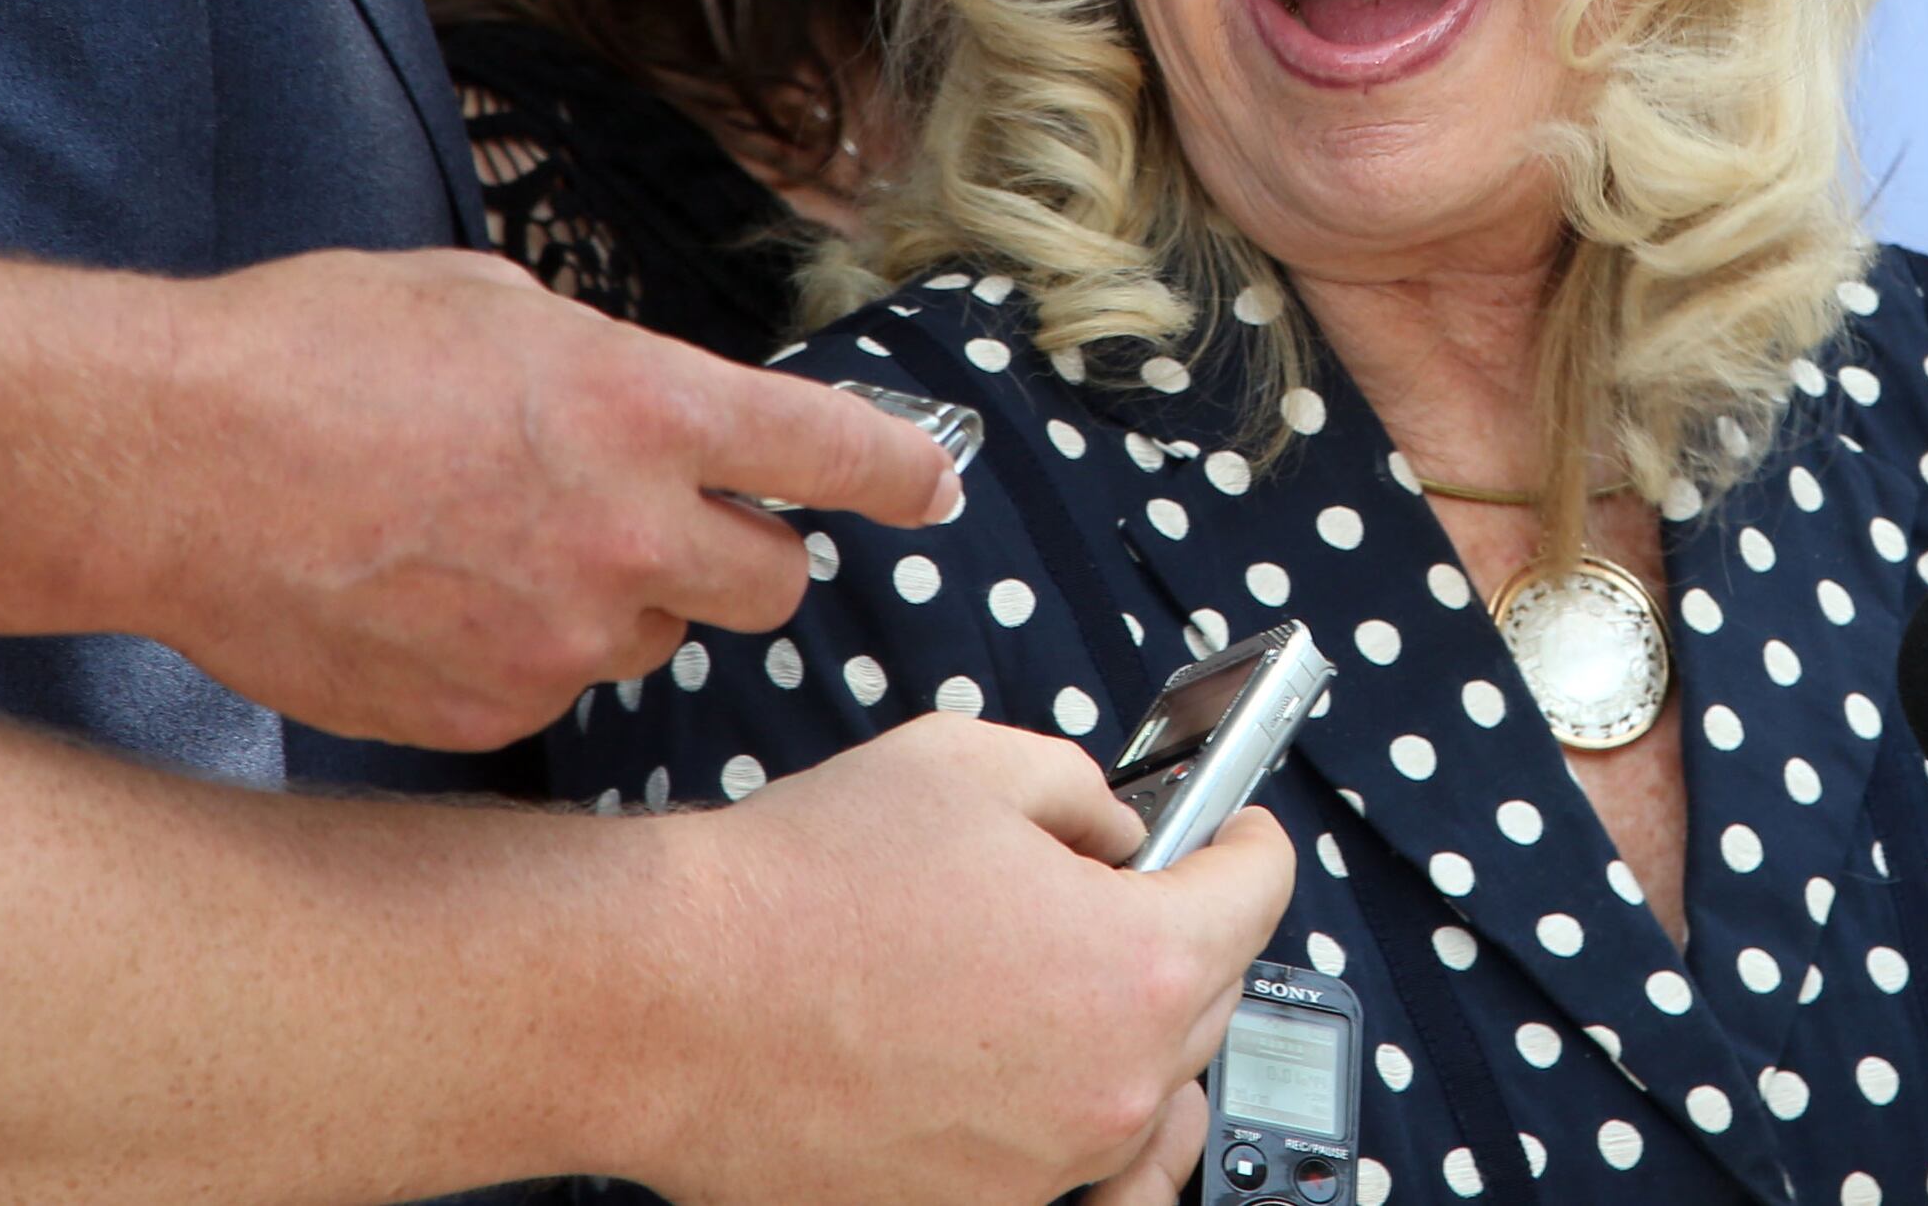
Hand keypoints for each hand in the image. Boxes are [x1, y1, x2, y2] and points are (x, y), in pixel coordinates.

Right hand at [136, 247, 961, 747]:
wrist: (173, 461)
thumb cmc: (320, 350)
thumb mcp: (496, 304)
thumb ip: (603, 370)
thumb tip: (644, 408)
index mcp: (651, 409)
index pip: (837, 454)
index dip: (901, 472)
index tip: (930, 484)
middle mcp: (632, 536)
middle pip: (772, 585)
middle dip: (743, 553)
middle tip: (676, 522)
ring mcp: (562, 641)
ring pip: (651, 641)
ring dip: (616, 602)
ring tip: (497, 545)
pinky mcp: (488, 715)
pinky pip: (550, 691)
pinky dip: (519, 655)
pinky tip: (432, 599)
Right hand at [608, 715, 1292, 1205]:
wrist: (668, 1002)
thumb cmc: (801, 885)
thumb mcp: (971, 762)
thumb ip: (1082, 790)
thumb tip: (1118, 832)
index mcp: (1141, 961)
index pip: (1259, 891)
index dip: (1244, 838)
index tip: (1230, 828)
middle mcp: (1114, 1084)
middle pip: (1210, 993)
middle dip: (1178, 926)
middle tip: (1115, 880)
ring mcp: (1047, 1169)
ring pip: (1147, 1091)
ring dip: (1130, 1030)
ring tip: (1057, 977)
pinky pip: (1069, 1167)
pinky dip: (1063, 1116)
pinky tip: (1022, 1071)